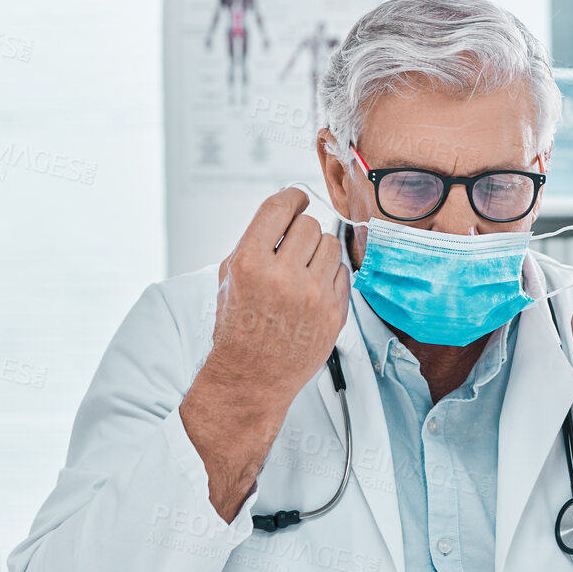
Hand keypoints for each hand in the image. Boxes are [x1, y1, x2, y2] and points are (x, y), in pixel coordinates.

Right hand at [207, 188, 349, 409]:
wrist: (253, 374)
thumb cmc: (239, 328)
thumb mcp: (230, 278)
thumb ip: (256, 243)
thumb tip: (284, 214)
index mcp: (250, 263)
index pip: (278, 209)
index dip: (291, 196)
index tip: (297, 197)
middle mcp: (283, 276)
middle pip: (309, 225)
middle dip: (301, 231)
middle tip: (294, 244)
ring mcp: (312, 295)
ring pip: (330, 246)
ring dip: (318, 251)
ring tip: (303, 269)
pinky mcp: (334, 311)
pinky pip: (342, 273)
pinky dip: (330, 275)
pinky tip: (313, 289)